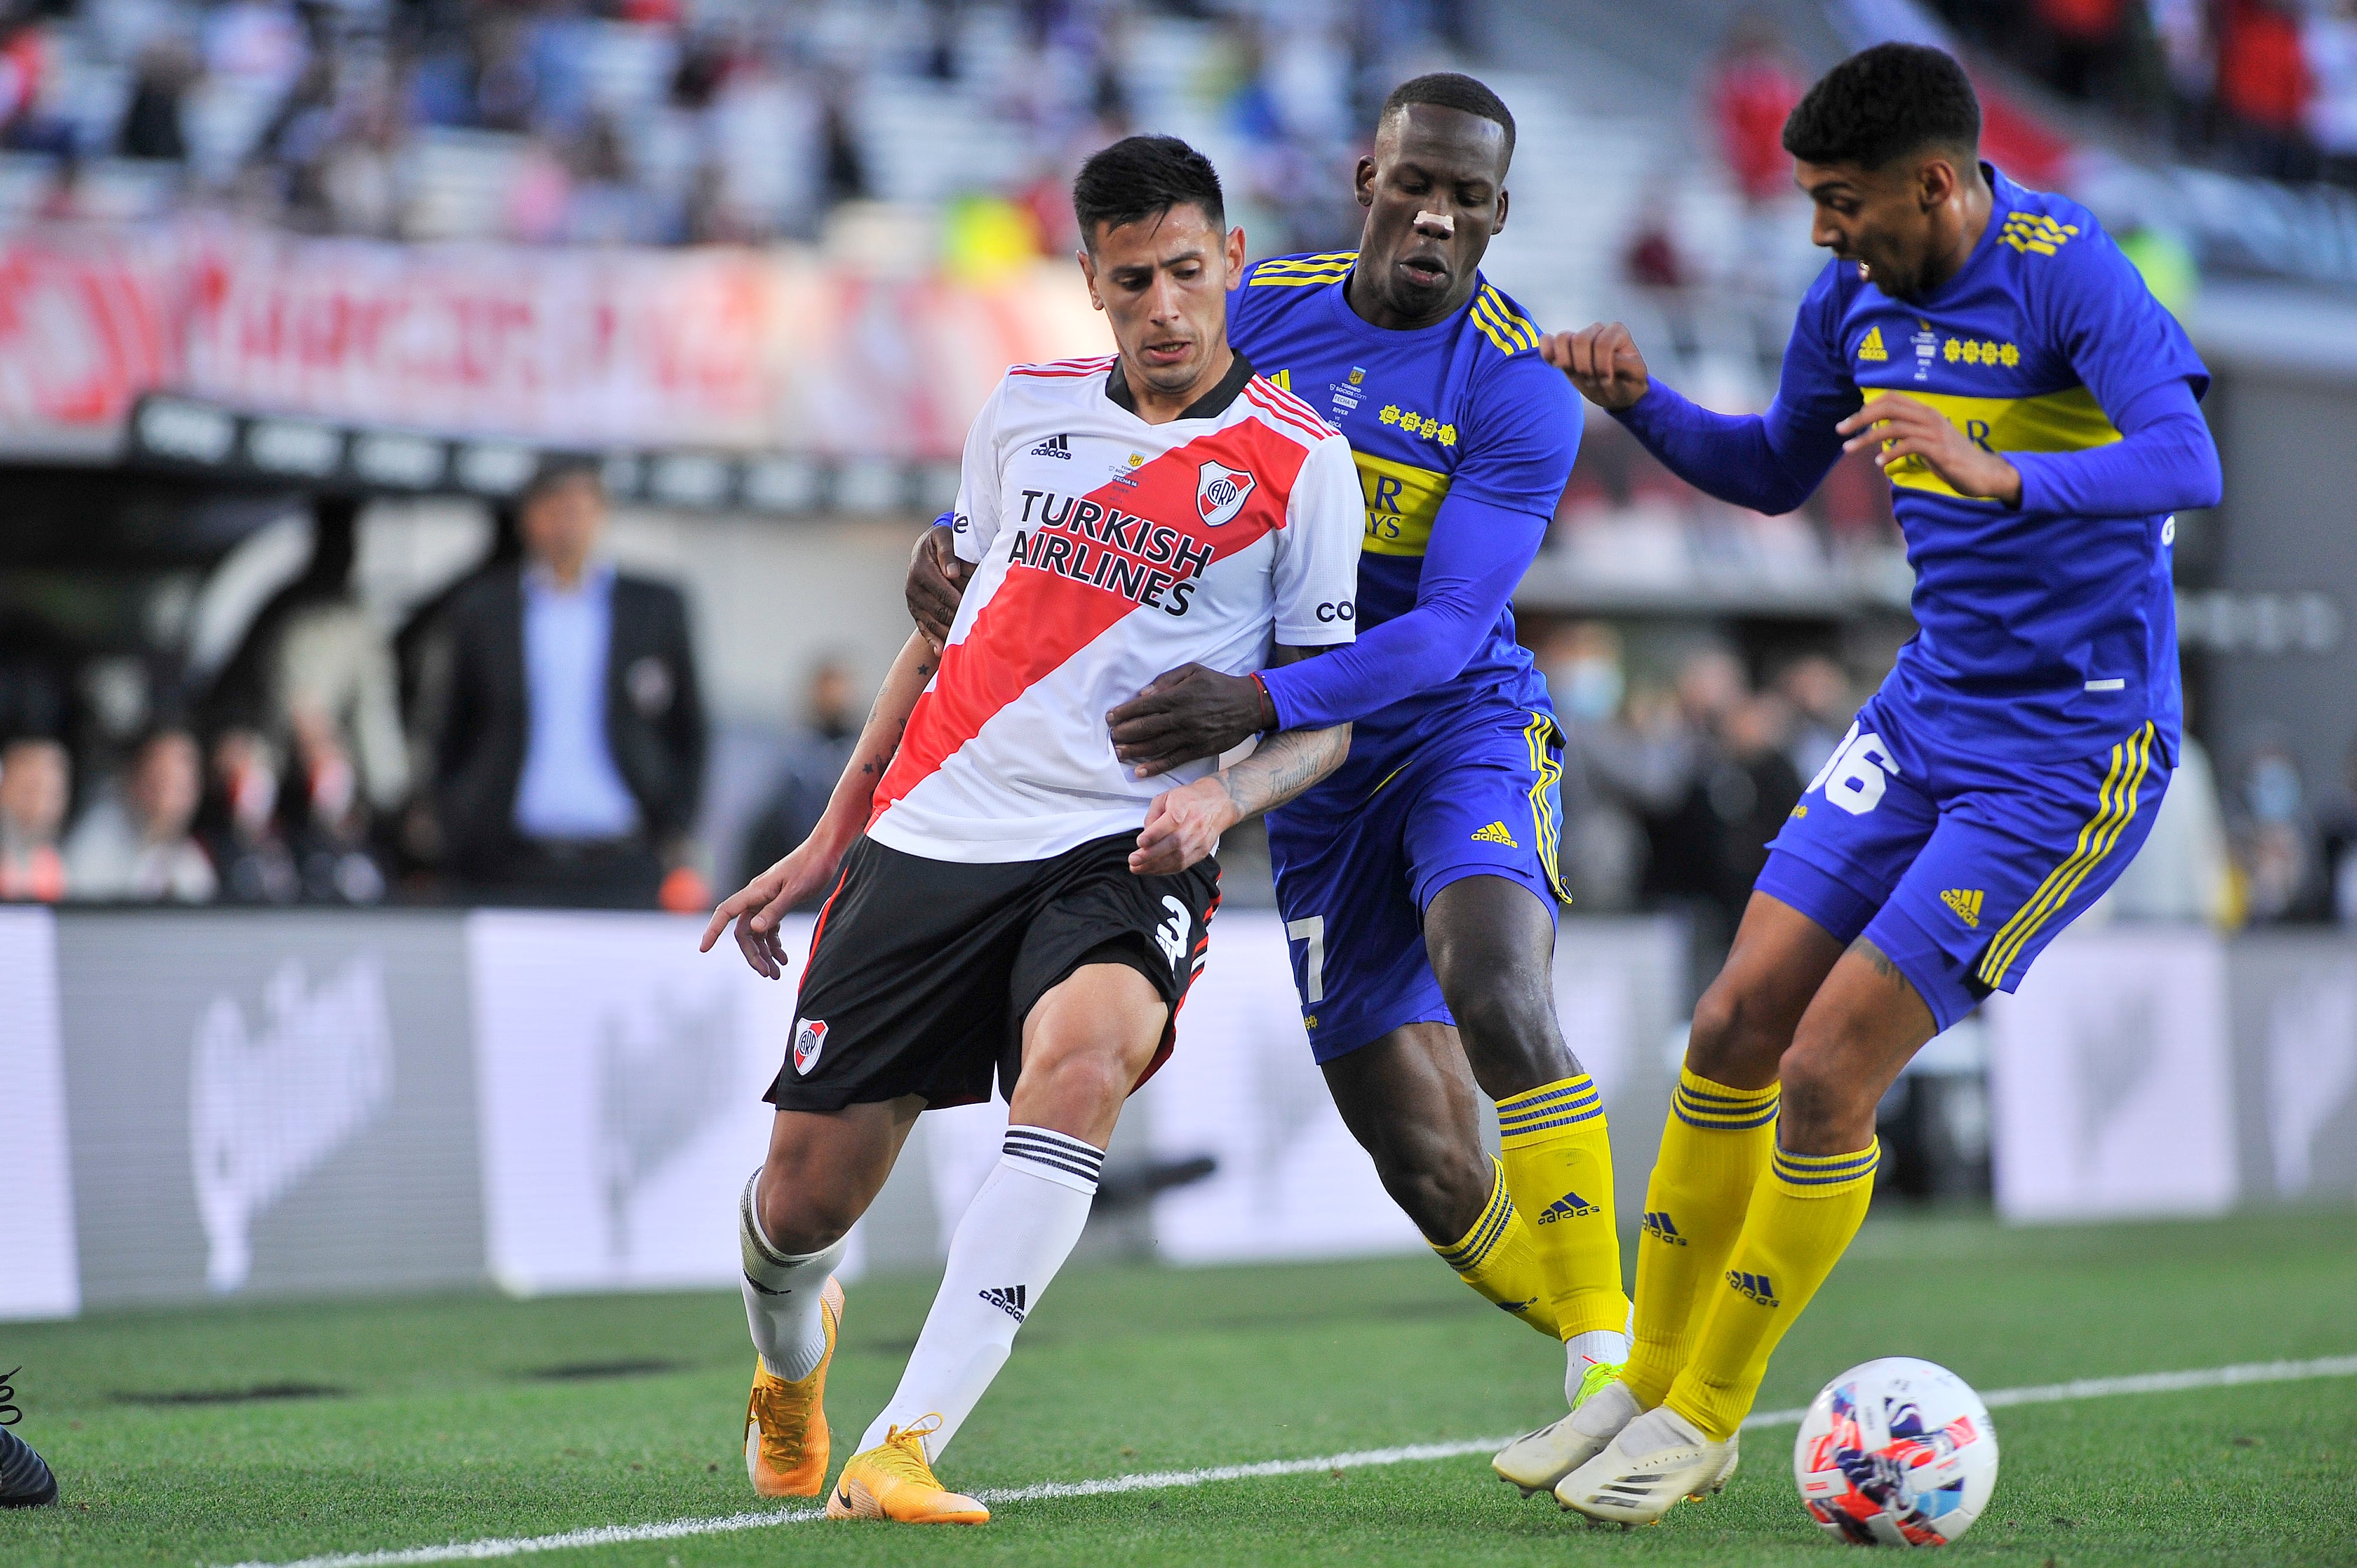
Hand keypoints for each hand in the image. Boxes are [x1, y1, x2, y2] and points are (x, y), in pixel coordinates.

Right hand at [698, 837, 844, 978]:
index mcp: (755, 892)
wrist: (825, 851)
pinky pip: (769, 928)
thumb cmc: (811, 867)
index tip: (703, 949)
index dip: (713, 931)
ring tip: (777, 973)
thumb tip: (754, 929)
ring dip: (765, 954)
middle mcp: (756, 897)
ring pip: (757, 933)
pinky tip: (782, 957)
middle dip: (753, 955)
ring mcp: (766, 901)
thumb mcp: (795, 891)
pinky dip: (774, 944)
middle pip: (744, 931)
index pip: (726, 913)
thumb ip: (775, 911)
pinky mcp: (778, 903)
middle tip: (769, 974)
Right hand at [906, 522, 970, 652]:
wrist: (924, 548)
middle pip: (938, 609)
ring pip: (931, 621)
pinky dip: (932, 640)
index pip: (943, 591)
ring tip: (963, 641)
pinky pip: (923, 627)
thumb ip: (948, 553)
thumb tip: (953, 573)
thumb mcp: (943, 537)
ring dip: (947, 632)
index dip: (958, 601)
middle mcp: (913, 587)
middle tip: (974, 628)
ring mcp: (912, 601)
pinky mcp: (914, 610)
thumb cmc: (940, 541)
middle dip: (957, 618)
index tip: (972, 609)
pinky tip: (941, 651)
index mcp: (921, 569)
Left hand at [1107, 663, 1267, 776]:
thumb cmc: (1218, 684)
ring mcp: (1190, 736)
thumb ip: (1167, 680)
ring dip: (1134, 750)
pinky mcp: (1198, 750)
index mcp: (1179, 696)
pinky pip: (1173, 761)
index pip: (1144, 706)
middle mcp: (1182, 717)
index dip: (1124, 712)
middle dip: (1124, 733)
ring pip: (1155, 746)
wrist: (1249, 705)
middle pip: (1145, 728)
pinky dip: (1155, 767)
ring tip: (1118, 752)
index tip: (1110, 717)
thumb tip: (1143, 693)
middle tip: (1110, 736)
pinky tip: (1139, 771)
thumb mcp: (1193, 671)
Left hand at [1130, 776, 1239, 874]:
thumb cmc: (1190, 799)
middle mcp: (1194, 824)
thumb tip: (1145, 834)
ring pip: (1178, 858)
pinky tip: (1153, 870)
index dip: (1153, 835)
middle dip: (1150, 856)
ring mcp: (1200, 840)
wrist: (1219, 802)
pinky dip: (1167, 869)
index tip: (1139, 843)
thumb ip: (1153, 814)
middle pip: (1173, 844)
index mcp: (1184, 807)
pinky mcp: (1202, 851)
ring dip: (1156, 867)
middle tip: (1133, 861)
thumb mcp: (1166, 797)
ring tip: (1139, 868)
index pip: (1169, 823)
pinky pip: (1184, 864)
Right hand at [1541, 323, 1649, 410]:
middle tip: (1593, 382)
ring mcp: (1579, 337)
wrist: (1618, 391)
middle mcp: (1598, 330)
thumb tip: (1609, 360)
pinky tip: (1555, 365)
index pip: (1602, 344)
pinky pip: (1547, 341)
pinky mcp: (1564, 349)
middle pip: (1580, 340)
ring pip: (1563, 339)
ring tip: (1577, 375)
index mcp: (1617, 332)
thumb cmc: (1628, 382)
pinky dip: (1547, 352)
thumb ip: (1625, 365)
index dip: (1602, 366)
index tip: (1608, 380)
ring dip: (1567, 363)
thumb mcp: (1636, 376)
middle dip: (1584, 367)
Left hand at [1837, 394, 2021, 504]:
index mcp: (1926, 412)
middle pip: (1889, 406)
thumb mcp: (1927, 443)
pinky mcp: (1939, 450)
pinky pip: (1909, 445)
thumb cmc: (1953, 460)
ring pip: (1894, 426)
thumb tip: (1881, 438)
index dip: (1868, 407)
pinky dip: (1890, 453)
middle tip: (1841, 430)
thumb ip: (1907, 436)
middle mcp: (1930, 417)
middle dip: (1861, 417)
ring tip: (1849, 449)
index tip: (1850, 422)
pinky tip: (1879, 464)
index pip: (1892, 398)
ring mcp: (1935, 432)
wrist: (1985, 473)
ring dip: (1867, 437)